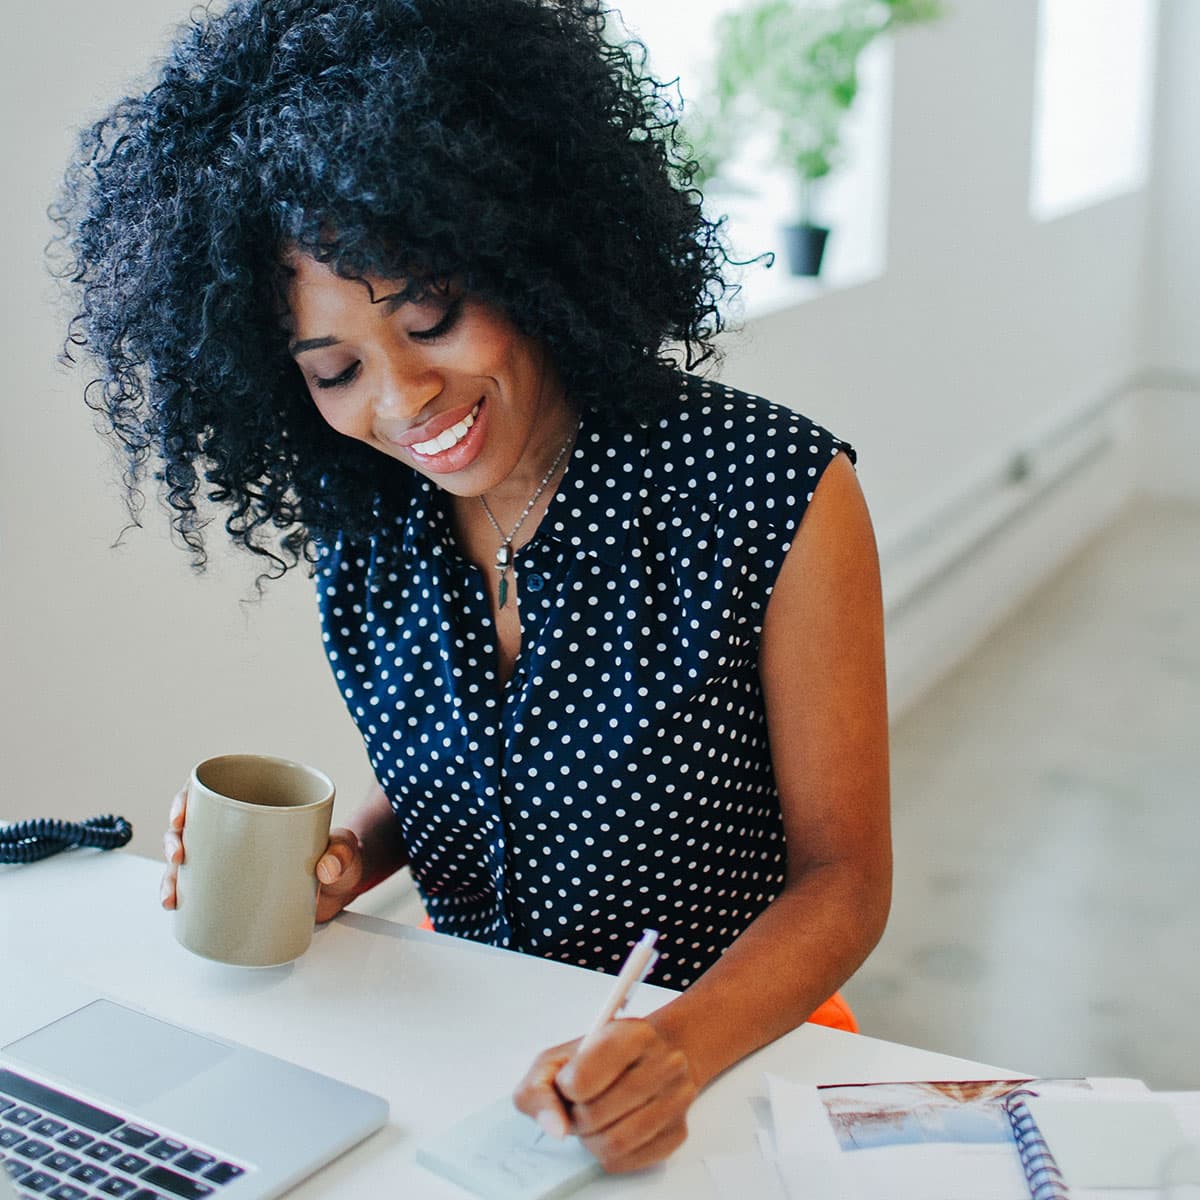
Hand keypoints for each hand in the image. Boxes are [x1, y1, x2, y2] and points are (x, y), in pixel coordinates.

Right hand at [160, 781, 364, 923]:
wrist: (345, 886)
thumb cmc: (342, 856)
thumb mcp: (346, 850)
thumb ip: (343, 854)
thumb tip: (326, 868)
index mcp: (261, 806)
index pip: (214, 792)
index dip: (187, 799)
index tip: (181, 815)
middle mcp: (241, 830)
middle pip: (193, 827)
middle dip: (173, 840)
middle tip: (179, 857)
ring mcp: (235, 860)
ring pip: (190, 861)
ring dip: (171, 875)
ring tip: (172, 895)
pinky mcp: (236, 888)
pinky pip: (201, 889)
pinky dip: (184, 898)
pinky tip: (176, 907)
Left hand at [513, 1019, 697, 1172]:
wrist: (646, 1059)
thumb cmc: (598, 1059)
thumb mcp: (557, 1059)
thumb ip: (538, 1089)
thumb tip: (555, 1127)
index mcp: (633, 1034)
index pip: (580, 1081)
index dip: (565, 1089)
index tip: (569, 1083)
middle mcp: (663, 1063)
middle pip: (594, 1116)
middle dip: (575, 1119)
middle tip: (579, 1106)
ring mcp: (676, 1098)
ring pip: (614, 1144)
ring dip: (590, 1140)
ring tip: (593, 1121)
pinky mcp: (677, 1132)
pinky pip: (628, 1160)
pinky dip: (608, 1154)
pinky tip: (611, 1130)